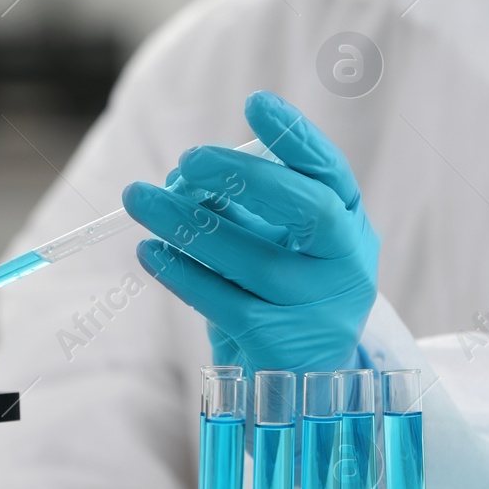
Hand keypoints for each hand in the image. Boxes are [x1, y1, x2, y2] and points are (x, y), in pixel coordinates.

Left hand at [122, 90, 378, 375]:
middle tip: (187, 160)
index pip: (331, 172)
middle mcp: (347, 266)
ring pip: (251, 259)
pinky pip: (222, 301)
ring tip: (138, 199)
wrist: (297, 385)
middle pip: (308, 210)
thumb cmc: (279, 294)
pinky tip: (149, 251)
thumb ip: (244, 208)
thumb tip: (185, 177)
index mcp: (349, 226)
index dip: (297, 137)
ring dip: (187, 223)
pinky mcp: (280, 345)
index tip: (255, 103)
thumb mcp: (275, 244)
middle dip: (245, 177)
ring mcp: (318, 309)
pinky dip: (180, 272)